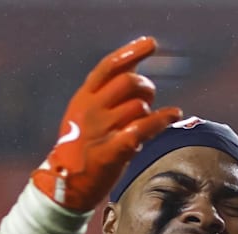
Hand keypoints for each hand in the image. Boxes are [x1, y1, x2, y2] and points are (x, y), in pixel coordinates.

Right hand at [31, 36, 182, 210]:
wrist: (64, 186)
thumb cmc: (79, 149)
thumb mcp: (82, 115)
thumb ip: (104, 95)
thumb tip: (134, 72)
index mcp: (83, 99)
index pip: (109, 66)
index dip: (131, 52)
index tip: (151, 43)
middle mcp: (91, 110)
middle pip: (129, 82)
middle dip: (145, 87)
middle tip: (148, 98)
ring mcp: (101, 130)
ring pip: (139, 106)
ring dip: (150, 111)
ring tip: (147, 121)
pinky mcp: (113, 150)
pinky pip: (144, 128)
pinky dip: (162, 119)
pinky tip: (173, 115)